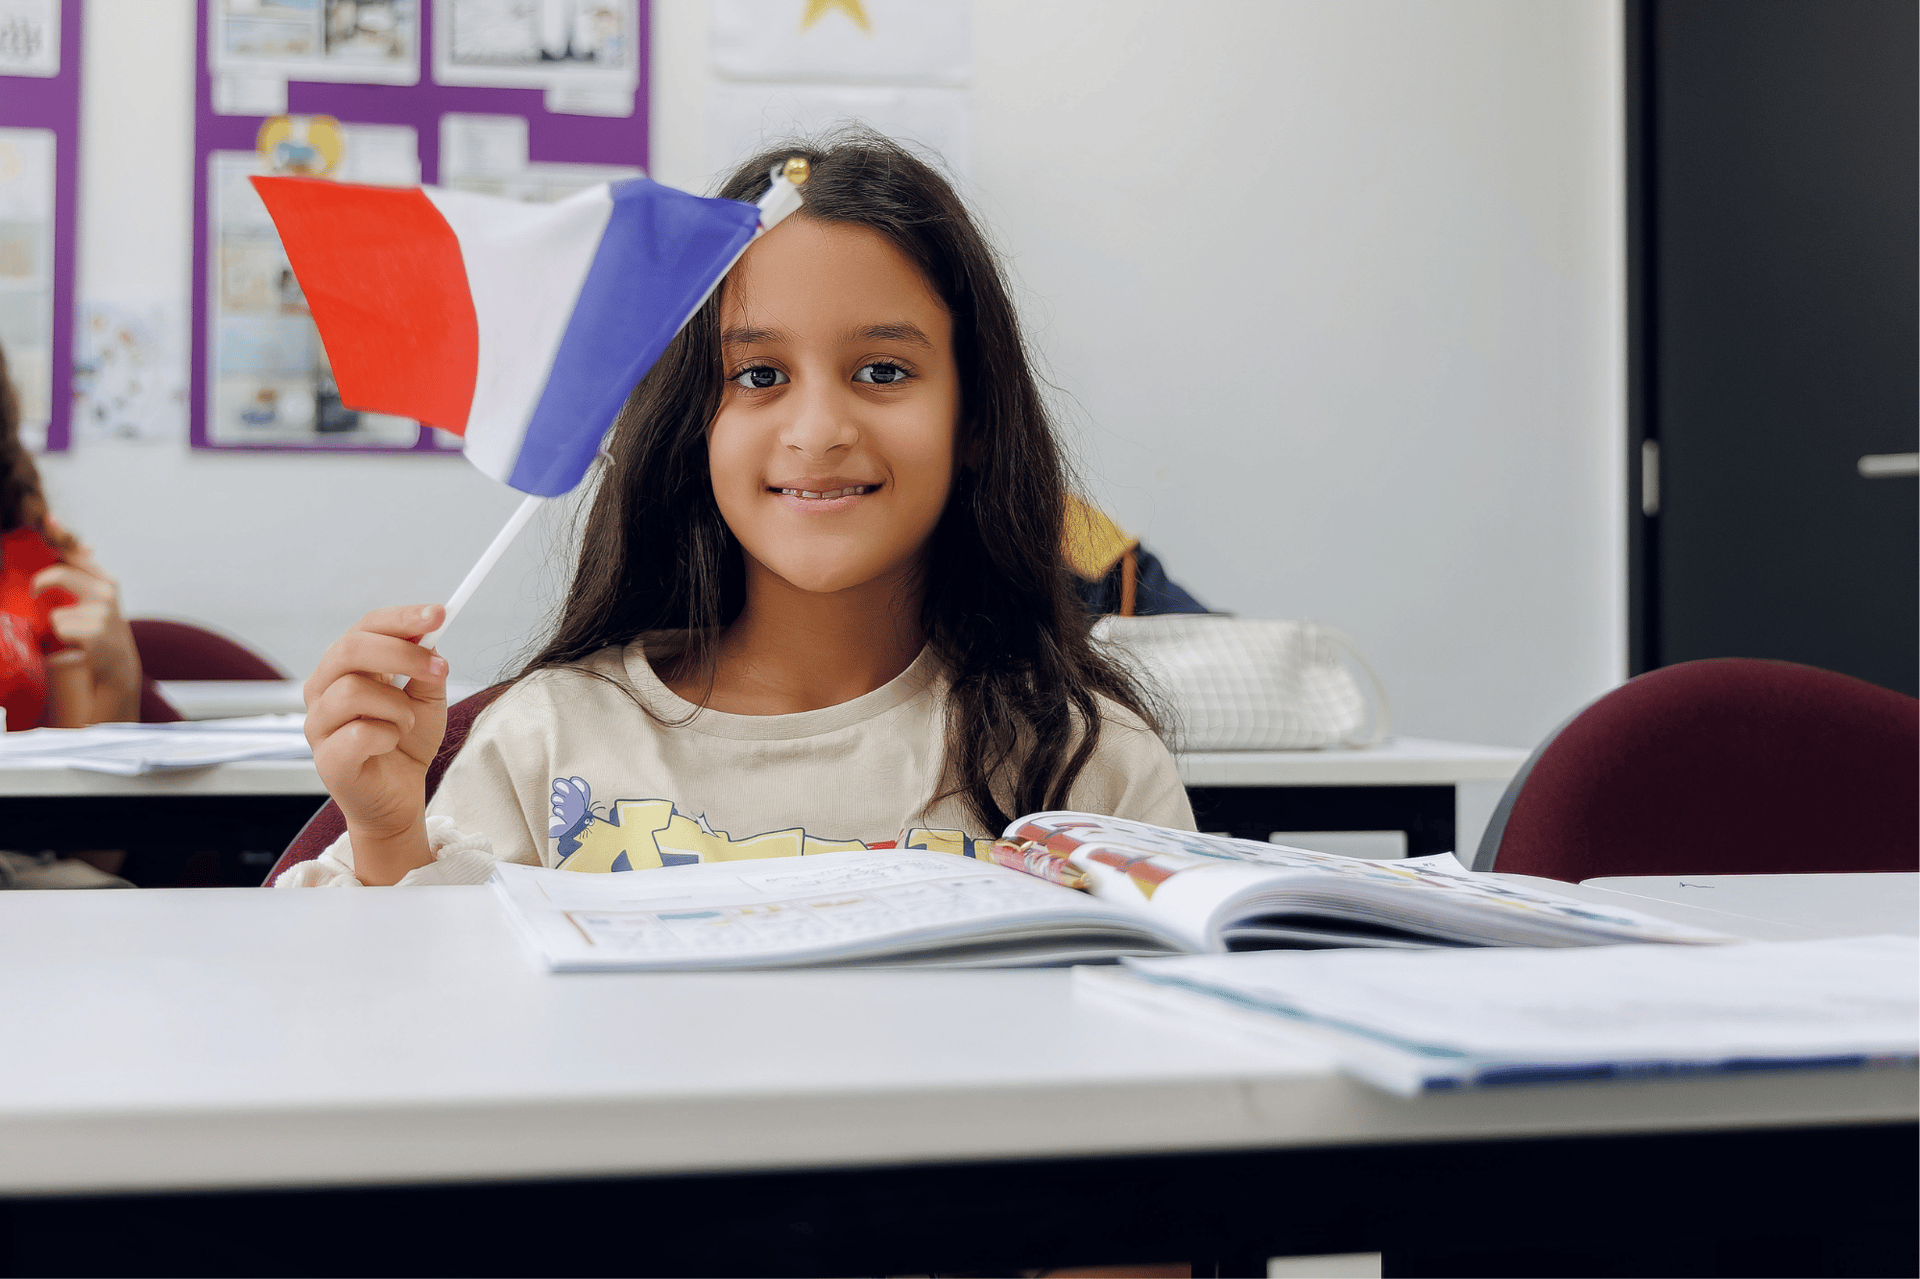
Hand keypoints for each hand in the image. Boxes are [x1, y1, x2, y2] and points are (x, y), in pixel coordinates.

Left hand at [30, 543, 141, 722]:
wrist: (118, 667)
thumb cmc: (102, 631)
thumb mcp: (99, 600)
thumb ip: (86, 574)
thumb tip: (85, 545)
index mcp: (105, 579)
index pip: (77, 552)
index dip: (61, 534)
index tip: (49, 518)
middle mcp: (106, 590)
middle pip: (59, 573)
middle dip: (40, 583)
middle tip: (36, 593)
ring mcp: (102, 611)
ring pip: (55, 609)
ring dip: (56, 623)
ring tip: (72, 632)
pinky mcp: (95, 631)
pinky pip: (59, 628)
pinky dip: (61, 639)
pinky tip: (77, 644)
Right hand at [304, 604, 449, 884]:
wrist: (401, 797)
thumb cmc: (406, 743)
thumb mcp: (426, 697)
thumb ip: (425, 665)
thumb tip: (431, 632)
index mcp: (345, 668)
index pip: (366, 627)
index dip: (403, 618)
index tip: (440, 614)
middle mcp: (323, 690)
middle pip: (351, 649)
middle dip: (403, 653)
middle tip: (440, 668)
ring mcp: (319, 725)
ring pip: (352, 691)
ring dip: (397, 705)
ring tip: (407, 722)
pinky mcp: (327, 760)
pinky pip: (358, 734)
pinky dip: (386, 735)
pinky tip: (390, 744)